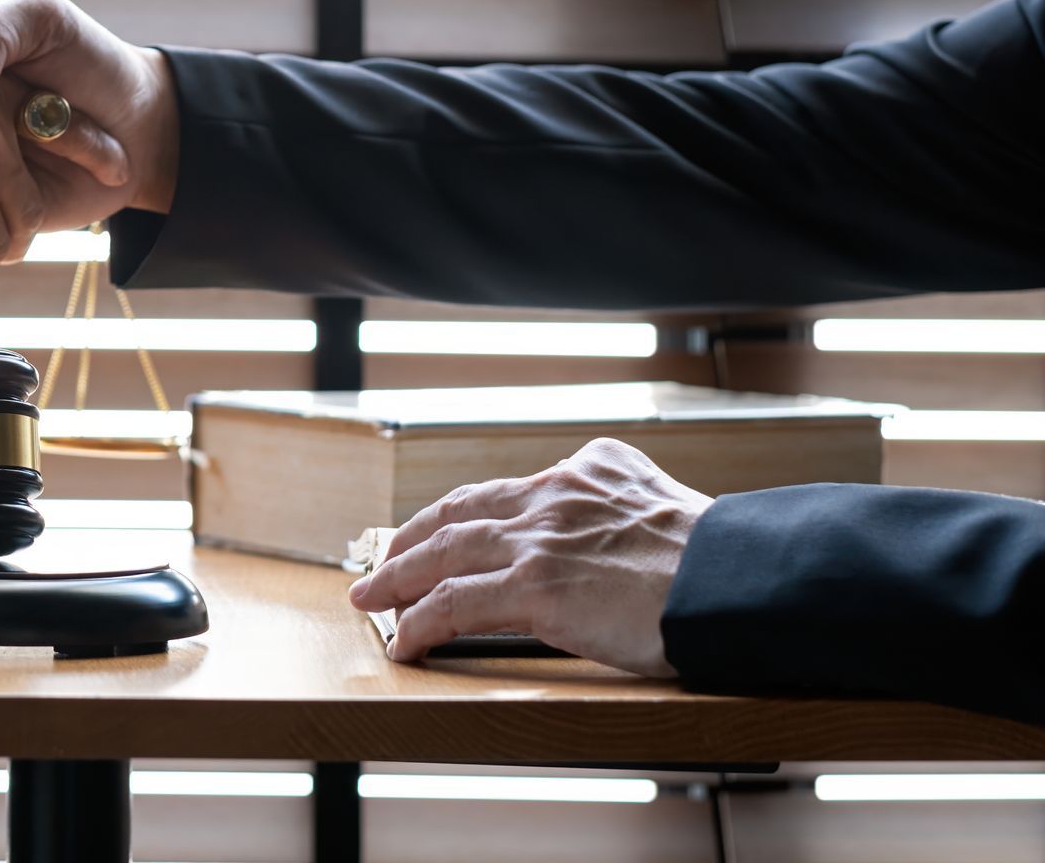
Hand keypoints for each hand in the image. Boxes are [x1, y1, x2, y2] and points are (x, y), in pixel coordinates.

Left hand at [346, 438, 713, 675]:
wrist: (741, 581)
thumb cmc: (720, 561)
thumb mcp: (664, 500)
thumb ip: (622, 501)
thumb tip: (613, 519)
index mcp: (585, 471)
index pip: (499, 492)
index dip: (455, 515)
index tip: (430, 532)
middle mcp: (554, 495)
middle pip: (456, 514)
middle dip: (409, 540)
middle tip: (380, 564)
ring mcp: (541, 539)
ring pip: (443, 553)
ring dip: (397, 579)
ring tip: (371, 601)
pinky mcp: (538, 586)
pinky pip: (455, 604)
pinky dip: (419, 622)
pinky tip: (405, 641)